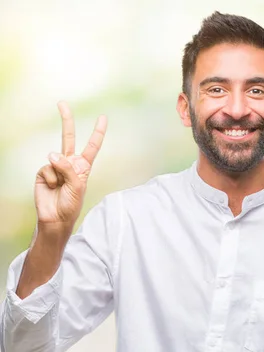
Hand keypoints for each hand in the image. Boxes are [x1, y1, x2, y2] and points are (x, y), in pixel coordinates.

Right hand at [34, 101, 106, 226]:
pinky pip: (47, 168)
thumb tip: (52, 154)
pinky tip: (51, 187)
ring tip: (61, 188)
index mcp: (83, 166)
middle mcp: (70, 163)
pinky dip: (50, 179)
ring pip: (57, 159)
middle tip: (62, 103)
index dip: (97, 132)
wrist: (56, 218)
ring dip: (60, 175)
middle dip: (65, 120)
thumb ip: (68, 169)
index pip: (92, 146)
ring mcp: (55, 166)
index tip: (103, 117)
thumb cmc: (71, 204)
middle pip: (68, 137)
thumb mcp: (78, 186)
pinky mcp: (43, 171)